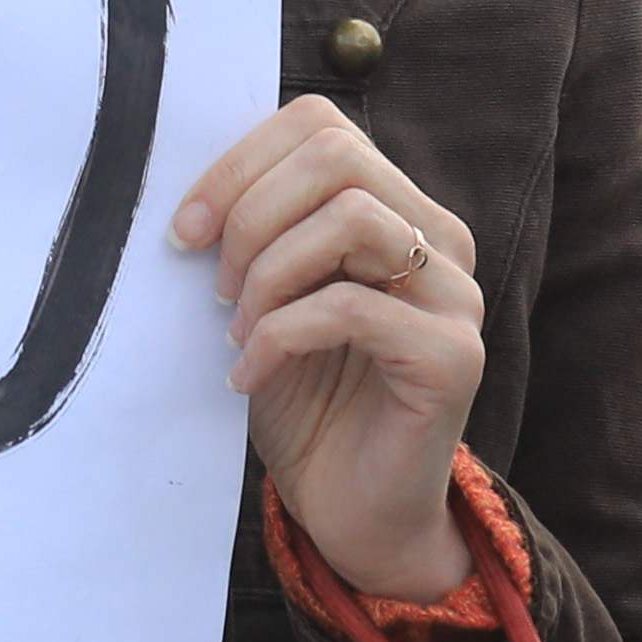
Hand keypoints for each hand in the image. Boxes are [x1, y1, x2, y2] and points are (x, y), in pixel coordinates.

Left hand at [176, 98, 483, 597]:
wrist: (351, 513)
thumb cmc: (307, 405)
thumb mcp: (267, 302)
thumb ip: (256, 237)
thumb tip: (191, 195)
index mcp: (399, 211)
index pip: (320, 128)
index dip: (240, 164)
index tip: (185, 229)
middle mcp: (441, 241)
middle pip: (337, 157)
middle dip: (250, 214)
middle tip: (215, 286)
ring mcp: (455, 298)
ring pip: (352, 218)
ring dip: (270, 272)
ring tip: (239, 330)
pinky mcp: (451, 358)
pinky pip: (350, 309)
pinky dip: (280, 336)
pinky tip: (251, 376)